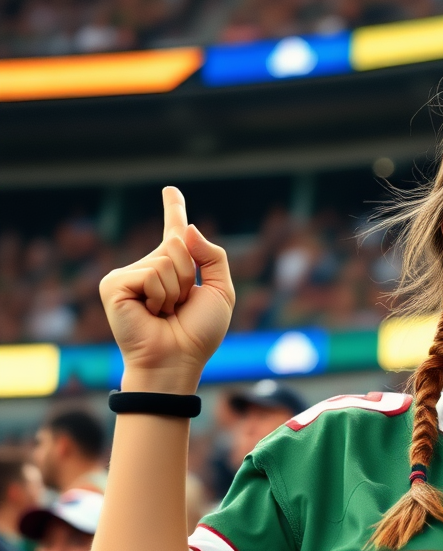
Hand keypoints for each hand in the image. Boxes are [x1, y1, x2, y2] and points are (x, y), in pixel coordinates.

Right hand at [99, 187, 233, 392]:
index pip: (174, 232)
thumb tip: (187, 229)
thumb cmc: (198, 334)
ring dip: (175, 290)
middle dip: (188, 277)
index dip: (174, 210)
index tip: (171, 190)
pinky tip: (151, 313)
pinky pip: (150, 274)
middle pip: (178, 245)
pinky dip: (160, 295)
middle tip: (179, 306)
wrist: (178, 361)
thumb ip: (213, 257)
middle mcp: (148, 268)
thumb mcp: (220, 292)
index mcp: (173, 269)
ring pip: (165, 260)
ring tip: (165, 312)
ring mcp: (128, 276)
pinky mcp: (114, 285)